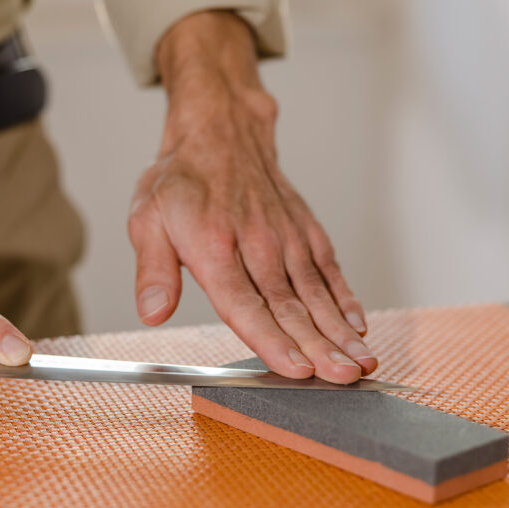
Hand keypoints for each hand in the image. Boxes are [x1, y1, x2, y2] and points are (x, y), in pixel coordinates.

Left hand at [129, 11, 375, 382]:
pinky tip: (359, 325)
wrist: (220, 130)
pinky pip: (328, 268)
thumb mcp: (146, 219)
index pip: (245, 305)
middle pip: (290, 306)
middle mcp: (256, 244)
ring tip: (361, 361)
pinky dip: (346, 297)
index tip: (296, 368)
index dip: (272, 340)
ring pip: (316, 292)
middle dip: (321, 346)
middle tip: (344, 377)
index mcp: (214, 248)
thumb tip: (152, 310)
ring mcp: (285, 237)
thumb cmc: (182, 180)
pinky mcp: (304, 230)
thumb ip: (152, 270)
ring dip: (341, 330)